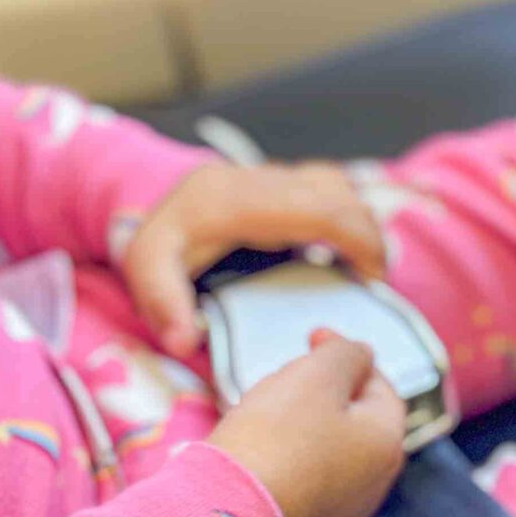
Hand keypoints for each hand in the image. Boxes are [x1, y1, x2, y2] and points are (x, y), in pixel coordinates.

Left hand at [123, 161, 384, 357]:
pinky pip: (323, 186)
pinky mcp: (272, 179)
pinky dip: (344, 214)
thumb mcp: (145, 272)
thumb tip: (184, 341)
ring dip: (358, 220)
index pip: (317, 208)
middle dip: (368, 233)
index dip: (358, 238)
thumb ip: (165, 305)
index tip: (373, 278)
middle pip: (336, 191)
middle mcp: (254, 178)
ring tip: (364, 266)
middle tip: (376, 280)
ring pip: (333, 183)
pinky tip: (344, 251)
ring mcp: (265, 174)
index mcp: (233, 199)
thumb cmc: (153, 247)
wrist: (139, 208)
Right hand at [208, 330, 404, 516]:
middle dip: (323, 386)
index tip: (312, 336)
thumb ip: (347, 354)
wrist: (225, 511)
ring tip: (265, 407)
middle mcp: (374, 482)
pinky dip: (288, 449)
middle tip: (287, 374)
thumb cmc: (277, 436)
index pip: (380, 384)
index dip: (347, 354)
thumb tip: (361, 354)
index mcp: (386, 443)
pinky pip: (304, 472)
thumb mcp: (318, 374)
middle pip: (354, 415)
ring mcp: (341, 508)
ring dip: (302, 418)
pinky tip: (257, 444)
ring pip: (327, 443)